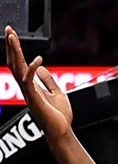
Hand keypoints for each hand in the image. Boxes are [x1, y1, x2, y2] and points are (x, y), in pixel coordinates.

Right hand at [5, 26, 72, 140]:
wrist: (62, 132)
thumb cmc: (59, 116)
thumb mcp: (57, 93)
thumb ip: (48, 80)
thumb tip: (40, 67)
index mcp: (31, 86)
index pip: (19, 64)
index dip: (16, 50)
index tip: (12, 36)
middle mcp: (27, 88)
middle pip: (14, 63)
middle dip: (11, 46)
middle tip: (8, 30)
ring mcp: (29, 94)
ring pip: (17, 69)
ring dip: (14, 52)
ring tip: (12, 37)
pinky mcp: (35, 99)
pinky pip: (29, 81)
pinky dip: (32, 69)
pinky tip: (37, 60)